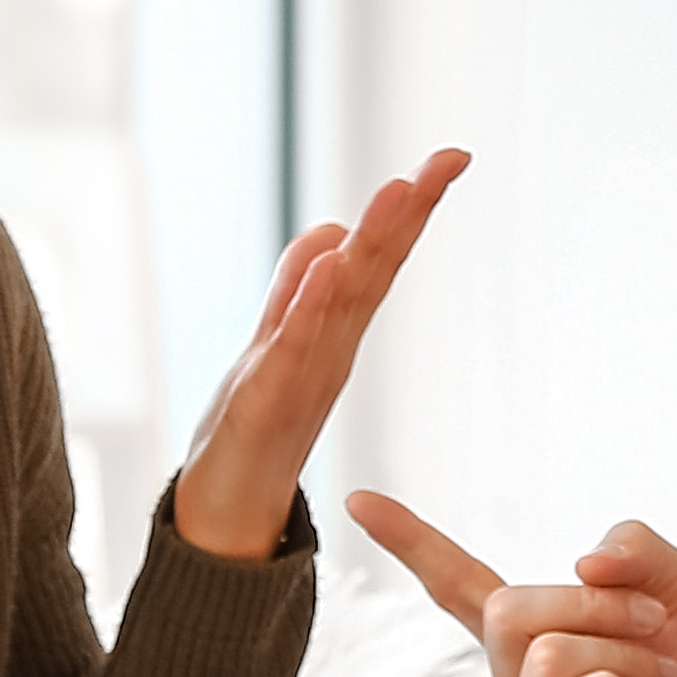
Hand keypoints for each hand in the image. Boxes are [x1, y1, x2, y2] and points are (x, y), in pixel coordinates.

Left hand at [172, 148, 470, 560]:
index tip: (450, 158)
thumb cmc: (254, 437)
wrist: (226, 519)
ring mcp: (302, 373)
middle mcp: (330, 347)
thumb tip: (330, 230)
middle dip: (409, 213)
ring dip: (372, 244)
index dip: (412, 208)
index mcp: (334, 331)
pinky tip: (331, 262)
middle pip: (375, 270)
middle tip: (446, 161)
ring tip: (398, 191)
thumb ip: (300, 289)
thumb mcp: (276, 345)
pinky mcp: (267, 399)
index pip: (379, 258)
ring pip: (345, 300)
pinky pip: (294, 345)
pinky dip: (312, 303)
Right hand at [343, 502, 676, 676]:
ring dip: (625, 653)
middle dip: (593, 603)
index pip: (458, 585)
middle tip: (653, 624)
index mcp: (537, 637)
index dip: (411, 542)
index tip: (358, 496)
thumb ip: (639, 552)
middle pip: (509, 608)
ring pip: (546, 655)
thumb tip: (583, 560)